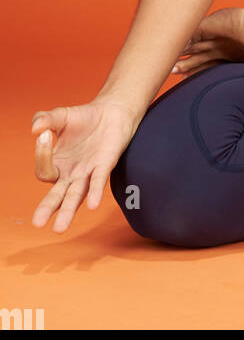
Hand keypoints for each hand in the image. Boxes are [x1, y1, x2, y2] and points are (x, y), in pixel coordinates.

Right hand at [31, 99, 141, 232]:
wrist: (112, 111)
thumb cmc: (84, 118)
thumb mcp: (60, 116)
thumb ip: (45, 119)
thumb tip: (35, 128)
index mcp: (57, 165)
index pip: (44, 170)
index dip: (42, 154)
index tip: (45, 134)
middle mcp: (71, 174)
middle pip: (56, 196)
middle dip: (47, 208)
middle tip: (37, 223)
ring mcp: (88, 172)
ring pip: (76, 195)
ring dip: (68, 211)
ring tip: (59, 228)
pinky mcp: (105, 165)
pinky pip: (98, 181)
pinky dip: (95, 192)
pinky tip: (92, 204)